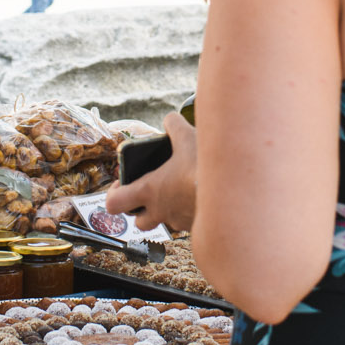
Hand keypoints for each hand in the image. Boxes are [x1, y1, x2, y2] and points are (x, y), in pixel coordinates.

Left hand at [107, 111, 196, 232]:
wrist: (231, 192)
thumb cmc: (202, 168)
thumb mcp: (187, 137)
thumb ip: (174, 126)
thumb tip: (170, 120)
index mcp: (148, 191)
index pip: (113, 204)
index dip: (114, 194)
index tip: (124, 182)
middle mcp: (160, 211)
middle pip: (138, 222)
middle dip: (140, 210)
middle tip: (149, 193)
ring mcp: (179, 221)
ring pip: (164, 222)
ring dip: (166, 211)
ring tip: (178, 192)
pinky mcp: (197, 224)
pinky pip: (187, 222)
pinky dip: (189, 212)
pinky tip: (200, 196)